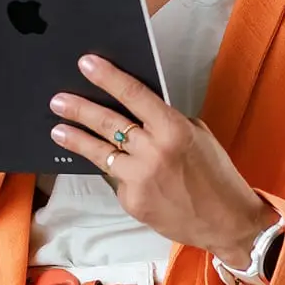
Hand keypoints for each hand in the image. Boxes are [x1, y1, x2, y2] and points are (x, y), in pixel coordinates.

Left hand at [49, 54, 275, 268]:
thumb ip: (166, 122)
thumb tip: (137, 111)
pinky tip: (112, 168)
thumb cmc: (216, 174)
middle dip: (80, 109)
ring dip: (77, 139)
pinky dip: (114, 171)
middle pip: (108, 122)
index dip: (108, 77)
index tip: (86, 63)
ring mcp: (139, 179)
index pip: (133, 94)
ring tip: (58, 129)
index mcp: (174, 129)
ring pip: (100, 152)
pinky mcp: (132, 201)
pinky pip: (116, 178)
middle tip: (58, 99)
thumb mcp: (198, 136)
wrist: (226, 221)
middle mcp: (153, 151)